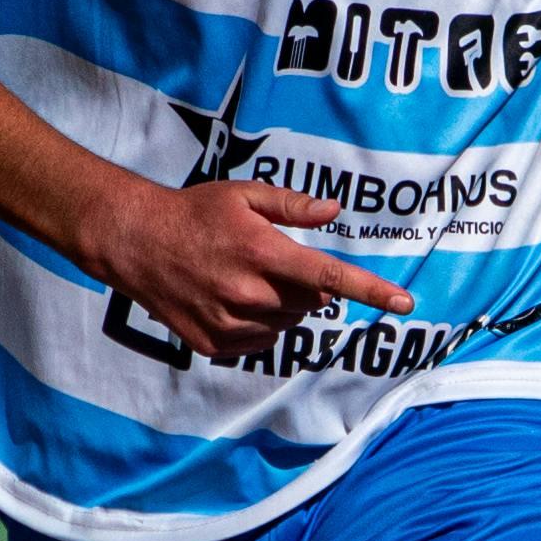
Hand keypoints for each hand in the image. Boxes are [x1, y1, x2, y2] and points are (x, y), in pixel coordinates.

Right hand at [94, 175, 404, 361]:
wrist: (135, 243)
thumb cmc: (194, 213)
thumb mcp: (244, 195)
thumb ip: (292, 206)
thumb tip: (335, 211)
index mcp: (263, 254)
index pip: (331, 278)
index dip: (372, 291)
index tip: (406, 303)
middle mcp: (250, 294)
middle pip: (311, 303)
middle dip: (307, 286)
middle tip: (274, 262)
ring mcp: (231, 324)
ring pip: (287, 325)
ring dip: (282, 306)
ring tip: (246, 278)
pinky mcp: (214, 344)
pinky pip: (259, 342)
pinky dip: (258, 325)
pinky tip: (231, 299)